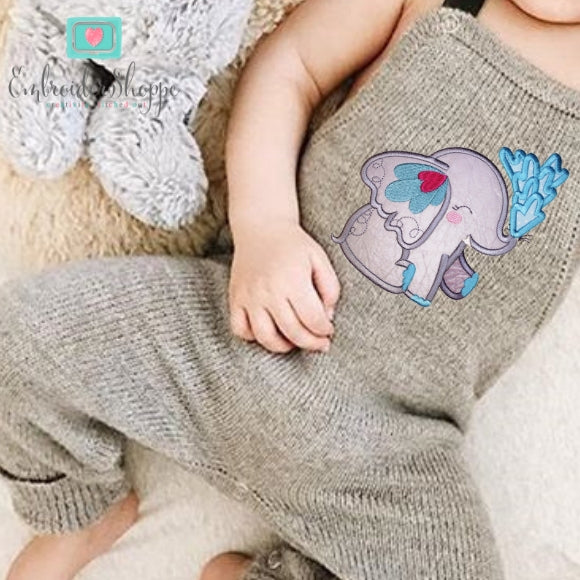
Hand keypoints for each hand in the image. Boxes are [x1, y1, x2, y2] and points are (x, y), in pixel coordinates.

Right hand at [229, 223, 340, 353]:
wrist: (261, 227)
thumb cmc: (294, 245)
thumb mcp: (320, 259)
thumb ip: (331, 288)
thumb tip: (327, 317)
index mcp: (293, 279)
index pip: (312, 319)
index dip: (324, 331)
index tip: (328, 331)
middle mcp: (269, 290)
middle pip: (292, 332)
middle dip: (311, 343)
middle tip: (319, 343)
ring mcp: (249, 296)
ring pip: (265, 337)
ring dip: (283, 346)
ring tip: (294, 341)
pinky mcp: (236, 299)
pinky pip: (240, 330)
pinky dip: (253, 338)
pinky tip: (268, 331)